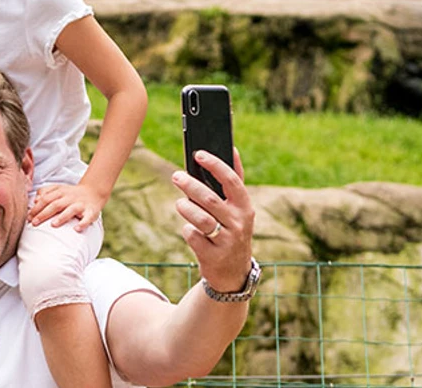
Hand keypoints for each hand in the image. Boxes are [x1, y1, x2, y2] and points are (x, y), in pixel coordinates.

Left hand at [28, 182, 108, 230]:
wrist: (93, 191)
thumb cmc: (70, 194)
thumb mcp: (57, 189)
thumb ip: (45, 192)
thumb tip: (35, 200)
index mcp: (60, 191)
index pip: (46, 199)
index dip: (36, 208)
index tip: (28, 217)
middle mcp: (70, 197)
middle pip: (55, 204)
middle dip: (44, 214)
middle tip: (34, 223)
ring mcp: (81, 204)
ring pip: (71, 210)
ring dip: (62, 217)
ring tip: (53, 225)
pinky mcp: (91, 211)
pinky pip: (88, 218)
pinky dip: (83, 223)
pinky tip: (77, 229)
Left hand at [172, 148, 254, 292]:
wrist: (232, 272)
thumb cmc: (231, 230)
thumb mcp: (238, 209)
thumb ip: (233, 182)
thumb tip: (232, 149)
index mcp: (245, 207)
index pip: (232, 181)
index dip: (215, 165)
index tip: (198, 154)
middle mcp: (239, 223)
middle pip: (210, 199)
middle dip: (190, 185)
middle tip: (176, 176)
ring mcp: (227, 241)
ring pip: (200, 219)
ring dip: (185, 208)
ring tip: (180, 203)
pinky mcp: (213, 256)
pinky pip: (192, 236)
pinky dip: (187, 230)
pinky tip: (190, 230)